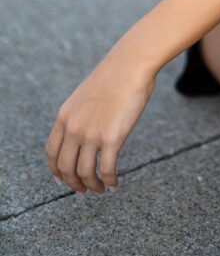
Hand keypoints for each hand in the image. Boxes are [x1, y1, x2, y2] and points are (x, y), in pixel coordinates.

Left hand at [44, 50, 156, 193]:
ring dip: (92, 186)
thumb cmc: (115, 75)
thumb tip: (84, 135)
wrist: (131, 64)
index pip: (52, 152)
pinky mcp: (112, 138)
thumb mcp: (85, 96)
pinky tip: (114, 184)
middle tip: (83, 191)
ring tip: (100, 190)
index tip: (63, 179)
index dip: (56, 170)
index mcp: (65, 116)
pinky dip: (109, 181)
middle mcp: (74, 128)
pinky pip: (107, 169)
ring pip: (85, 173)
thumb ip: (79, 116)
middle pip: (66, 168)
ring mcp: (91, 134)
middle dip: (73, 184)